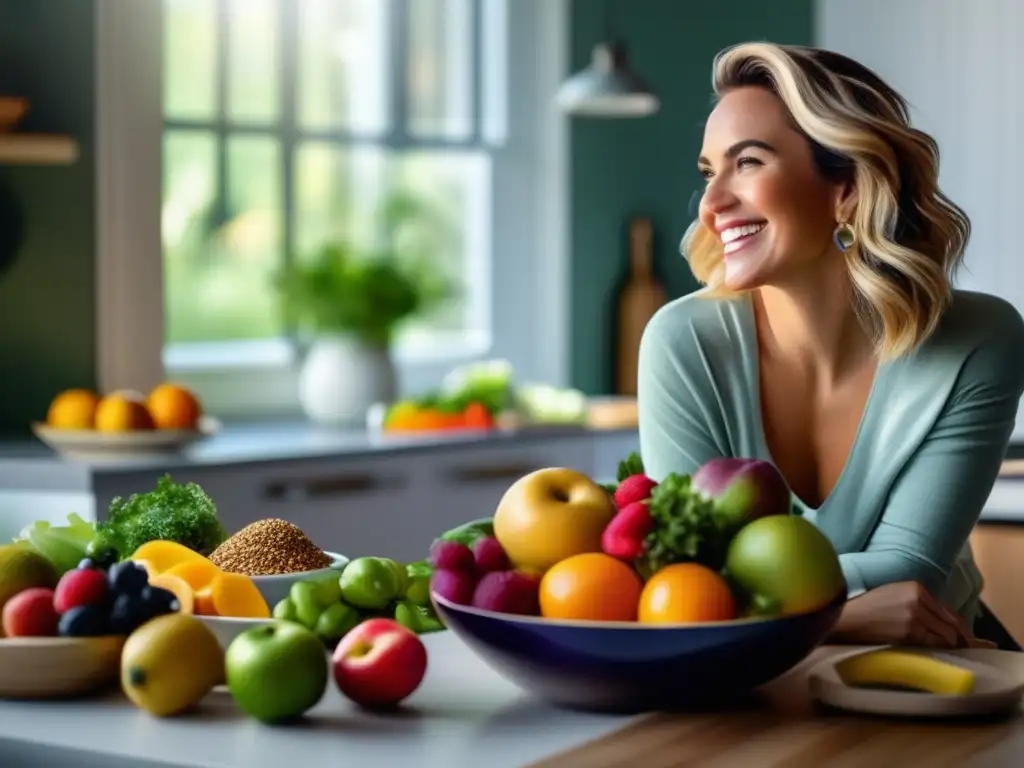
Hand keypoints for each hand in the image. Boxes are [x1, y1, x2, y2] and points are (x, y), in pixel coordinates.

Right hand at [829, 581, 993, 648]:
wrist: (846, 619)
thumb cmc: (868, 610)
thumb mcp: (895, 596)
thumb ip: (920, 605)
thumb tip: (945, 626)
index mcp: (916, 588)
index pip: (948, 612)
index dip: (961, 628)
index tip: (968, 640)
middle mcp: (919, 600)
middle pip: (952, 624)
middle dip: (962, 640)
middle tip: (968, 653)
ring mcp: (915, 616)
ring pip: (946, 636)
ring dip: (953, 648)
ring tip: (956, 658)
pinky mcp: (909, 632)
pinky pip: (934, 645)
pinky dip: (941, 652)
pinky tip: (942, 658)